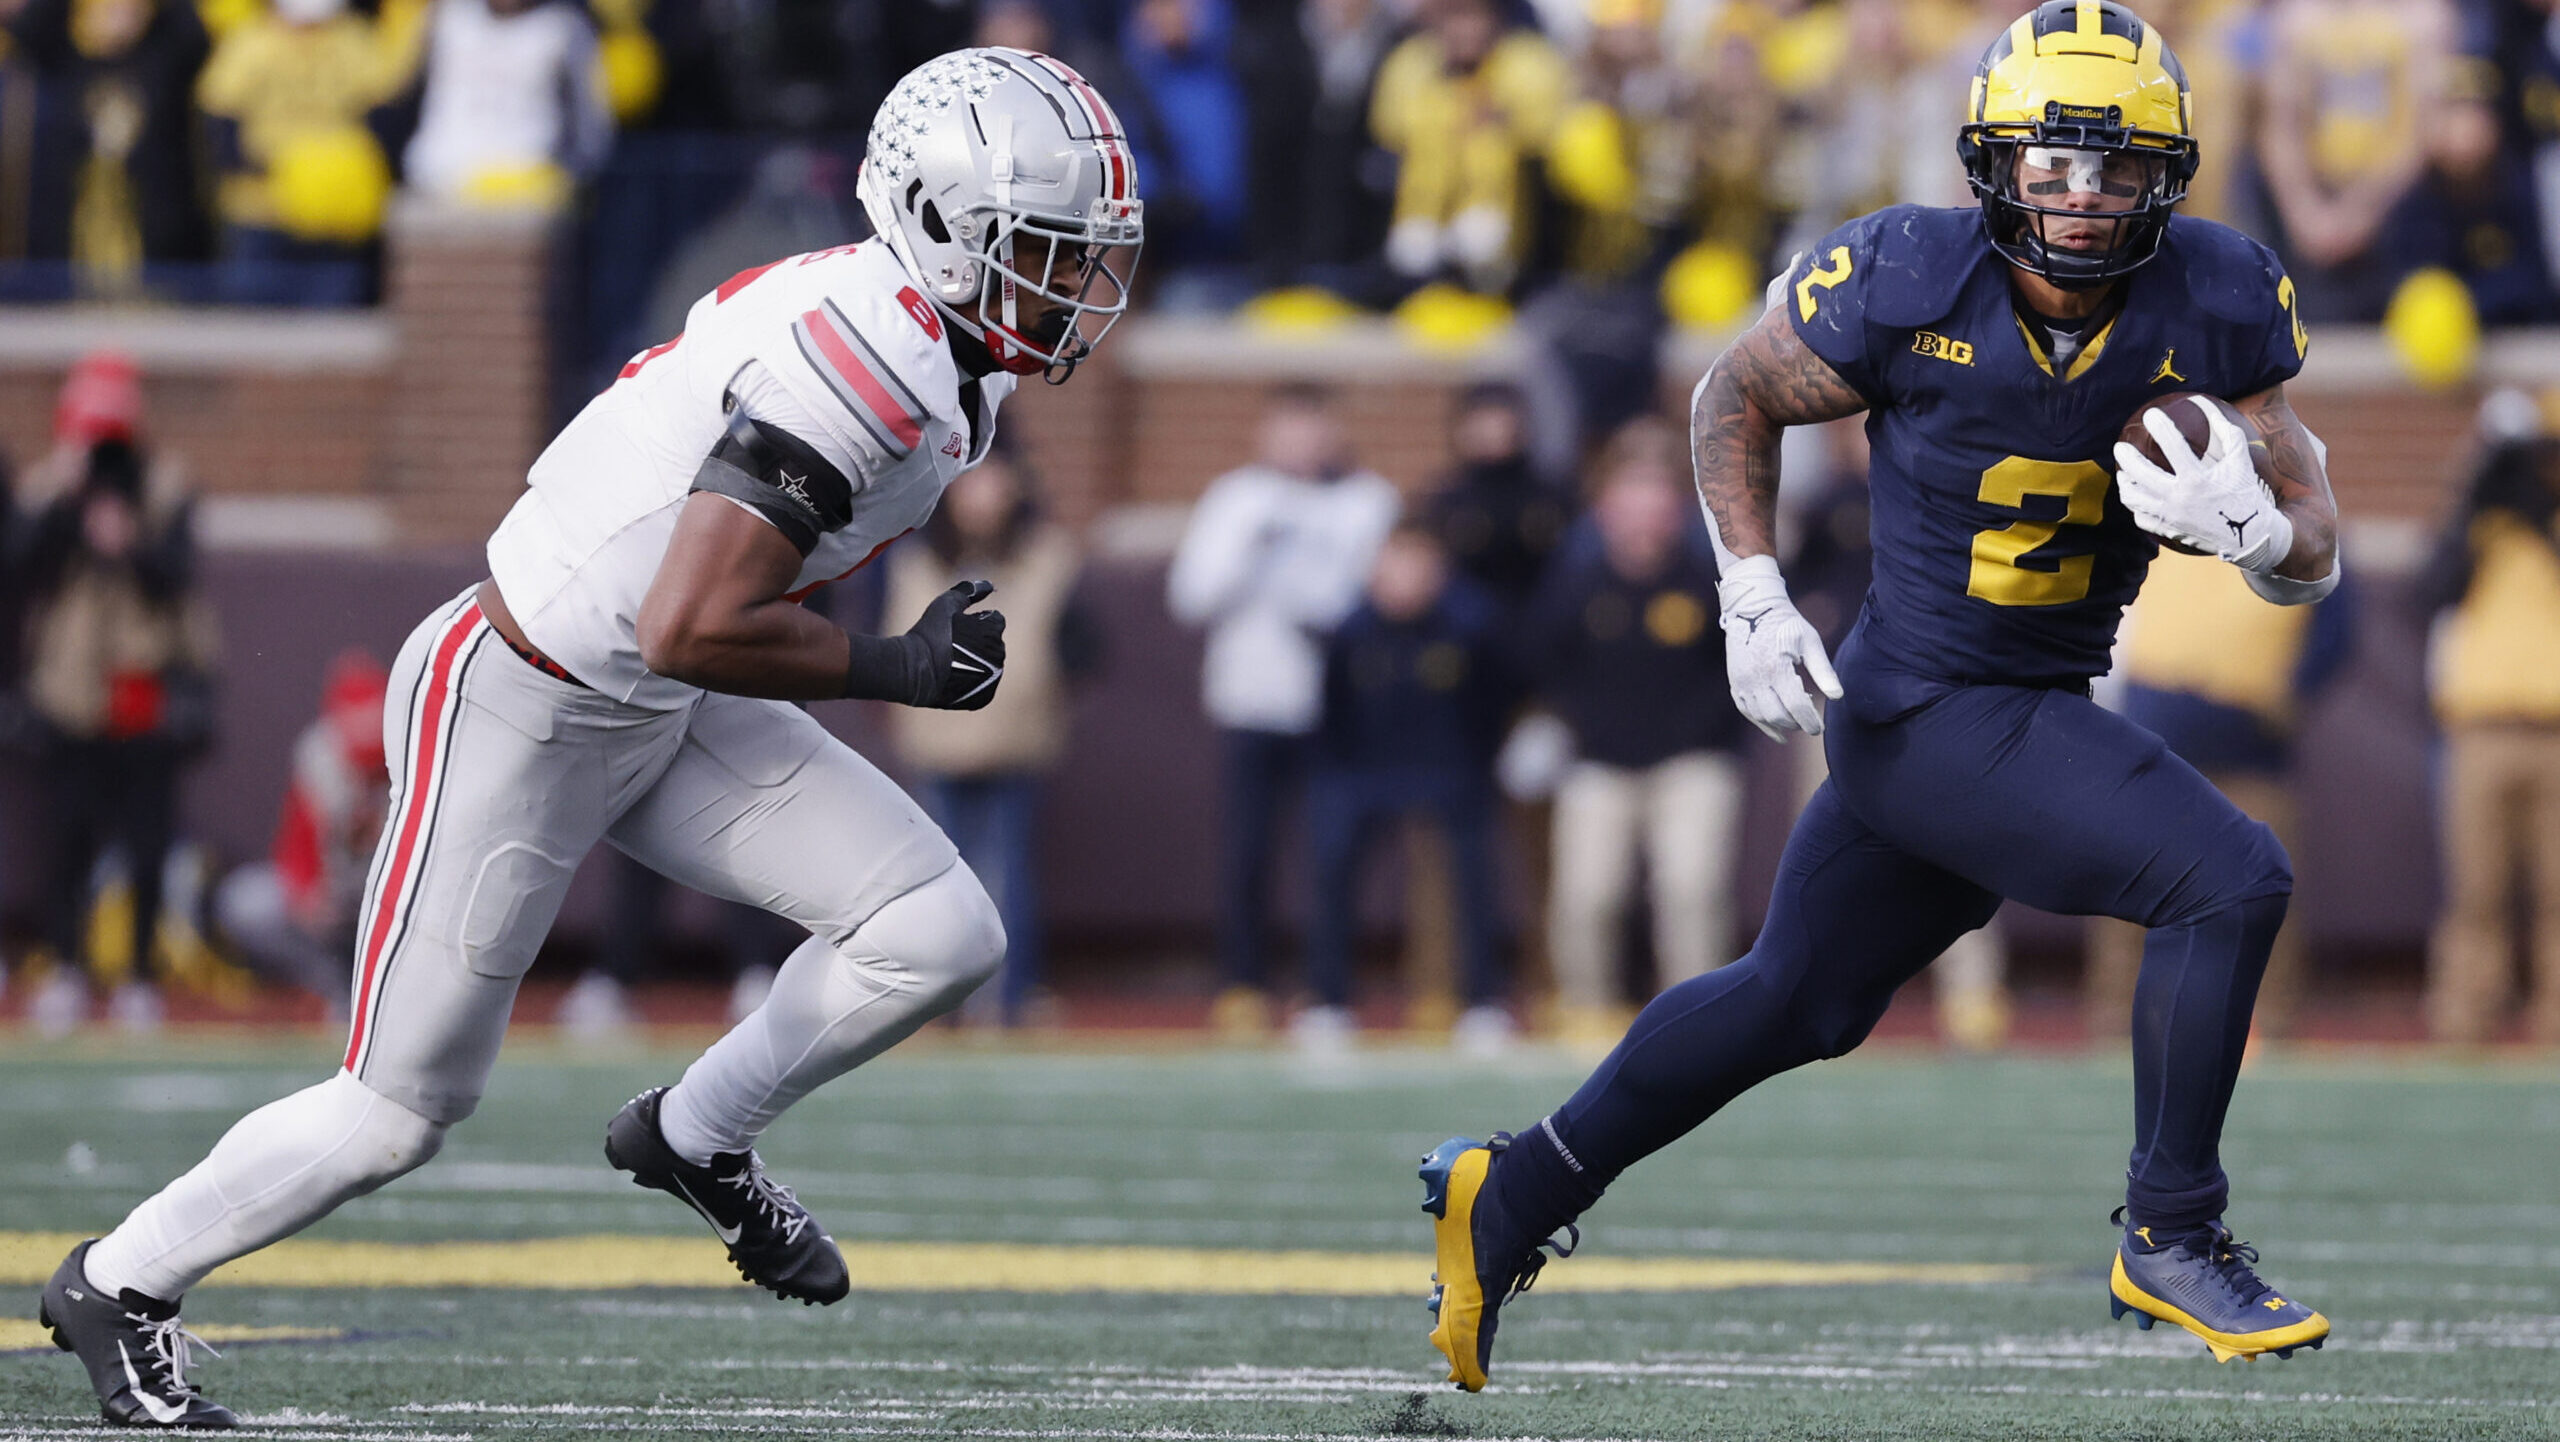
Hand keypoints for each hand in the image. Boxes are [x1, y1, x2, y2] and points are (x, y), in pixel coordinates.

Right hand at [903, 580, 1006, 709]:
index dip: (975, 621)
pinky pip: (983, 685)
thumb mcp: (946, 604)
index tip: (957, 628)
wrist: (913, 670)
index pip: (995, 620)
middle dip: (977, 641)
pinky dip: (972, 681)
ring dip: (975, 661)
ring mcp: (993, 678)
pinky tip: (953, 677)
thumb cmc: (928, 634)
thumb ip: (970, 591)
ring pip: (989, 664)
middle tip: (951, 645)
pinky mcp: (984, 697)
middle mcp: (999, 656)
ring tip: (950, 662)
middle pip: (992, 643)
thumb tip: (990, 585)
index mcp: (994, 632)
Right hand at [1716, 554, 1841, 740]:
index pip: (1796, 706)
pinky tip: (1777, 732)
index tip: (1820, 729)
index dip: (1810, 721)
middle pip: (1778, 715)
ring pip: (1761, 717)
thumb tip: (1838, 696)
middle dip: (1797, 724)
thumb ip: (1823, 671)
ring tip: (1796, 722)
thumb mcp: (1809, 641)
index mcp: (1776, 667)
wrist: (1751, 608)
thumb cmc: (1786, 623)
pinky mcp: (1735, 683)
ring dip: (1780, 725)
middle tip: (1811, 725)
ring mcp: (1741, 682)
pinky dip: (1762, 724)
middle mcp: (1755, 678)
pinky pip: (1747, 711)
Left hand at [2111, 399, 2292, 571]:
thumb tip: (2213, 411)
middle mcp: (2179, 498)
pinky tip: (2138, 496)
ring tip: (2125, 472)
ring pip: (2133, 498)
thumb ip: (2229, 434)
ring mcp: (2170, 516)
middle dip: (2126, 456)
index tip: (2151, 414)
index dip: (2160, 426)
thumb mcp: (2241, 462)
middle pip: (2140, 472)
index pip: (2173, 445)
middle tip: (2120, 447)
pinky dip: (2137, 506)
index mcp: (2197, 479)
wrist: (2248, 537)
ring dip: (2125, 483)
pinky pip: (2141, 518)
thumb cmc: (2244, 494)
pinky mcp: (2167, 530)